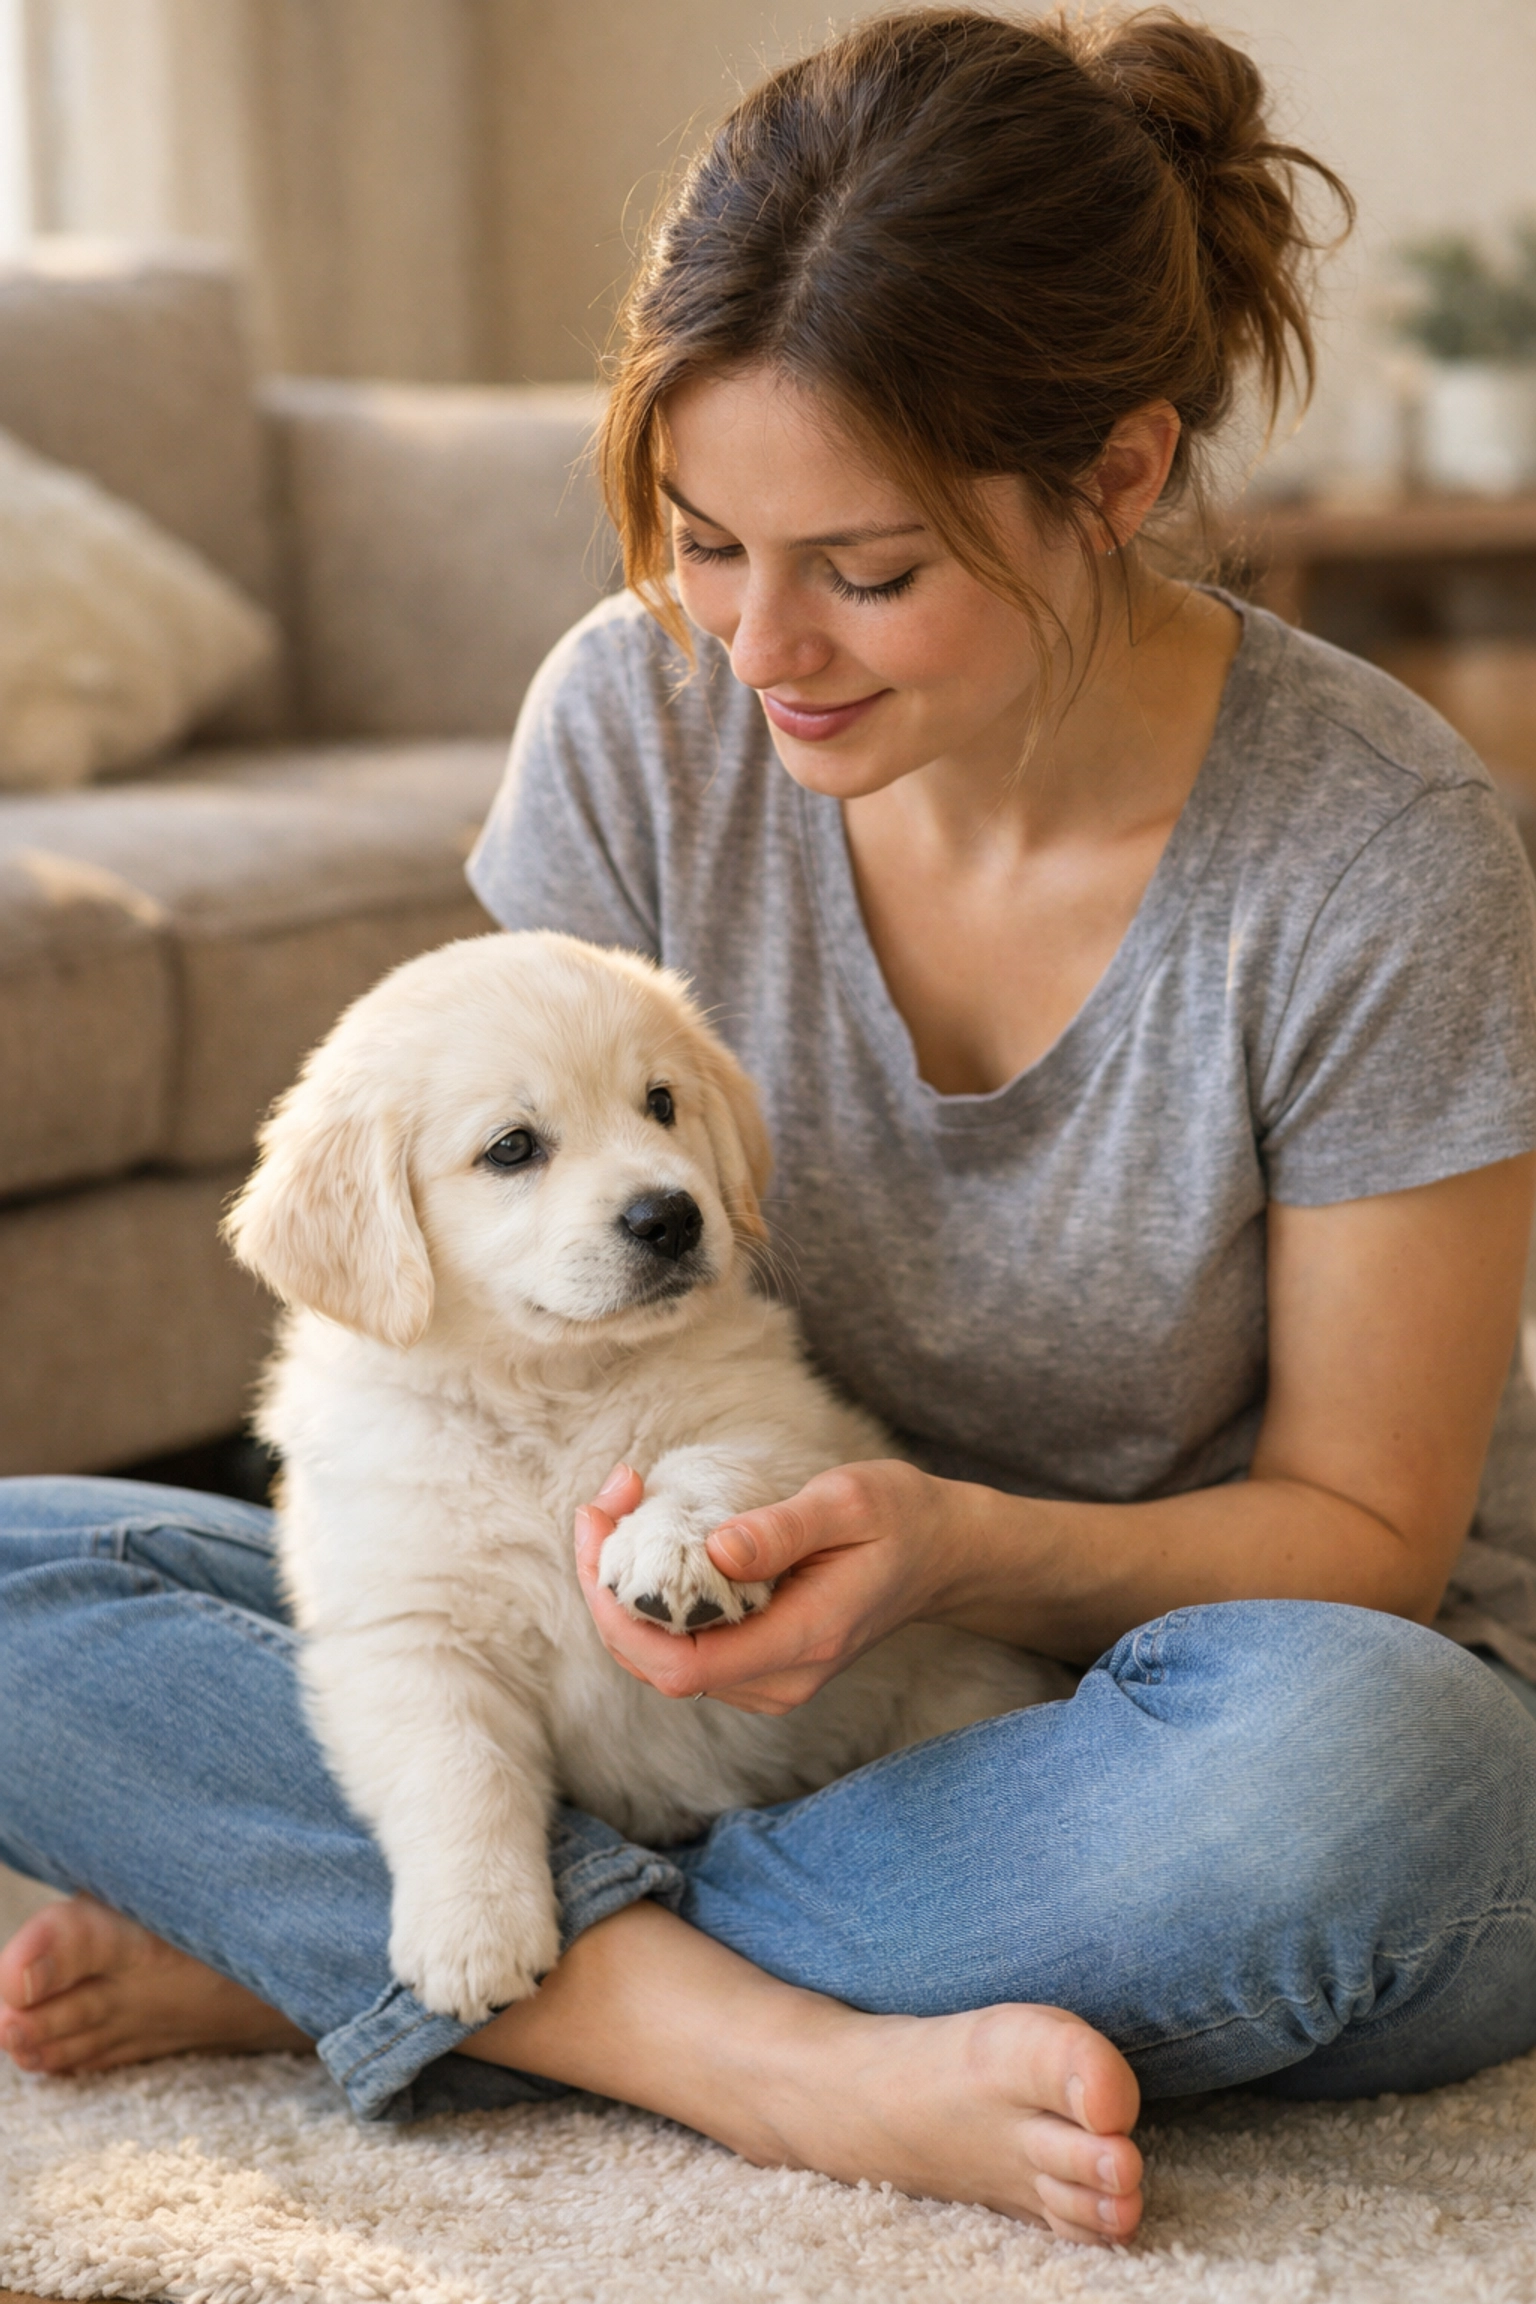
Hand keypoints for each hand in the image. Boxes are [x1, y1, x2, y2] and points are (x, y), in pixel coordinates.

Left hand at [575, 1458, 966, 1714]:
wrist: (940, 1554)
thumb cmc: (899, 1518)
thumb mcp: (850, 1502)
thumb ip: (783, 1529)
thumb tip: (716, 1550)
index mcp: (803, 1641)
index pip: (680, 1666)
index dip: (620, 1611)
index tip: (604, 1527)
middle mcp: (780, 1679)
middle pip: (655, 1666)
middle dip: (608, 1590)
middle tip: (604, 1502)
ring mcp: (768, 1680)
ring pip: (660, 1660)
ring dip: (622, 1591)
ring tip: (619, 1505)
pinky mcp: (758, 1665)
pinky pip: (682, 1646)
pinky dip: (650, 1599)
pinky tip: (647, 1538)